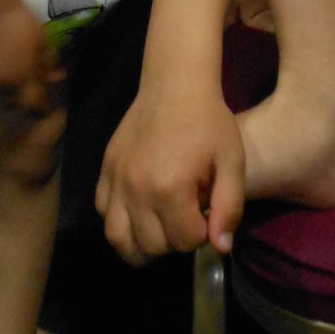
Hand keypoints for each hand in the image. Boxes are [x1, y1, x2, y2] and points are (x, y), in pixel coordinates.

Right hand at [0, 0, 60, 111]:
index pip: (34, 105)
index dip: (41, 108)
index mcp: (22, 80)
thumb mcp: (42, 39)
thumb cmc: (20, 19)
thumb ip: (48, 61)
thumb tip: (56, 74)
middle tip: (21, 87)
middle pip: (9, 105)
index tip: (44, 106)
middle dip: (17, 99)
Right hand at [96, 86, 244, 265]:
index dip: (202, 233)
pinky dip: (119, 222)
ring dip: (142, 243)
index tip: (206, 211)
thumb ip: (229, 208)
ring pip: (119, 240)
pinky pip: (103, 214)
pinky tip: (138, 210)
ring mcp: (116, 181)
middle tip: (186, 215)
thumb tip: (220, 248)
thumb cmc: (209, 123)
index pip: (186, 242)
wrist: (175, 86)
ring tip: (160, 227)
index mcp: (171, 189)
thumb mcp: (231, 162)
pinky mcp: (105, 171)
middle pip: (153, 247)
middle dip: (175, 240)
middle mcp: (137, 190)